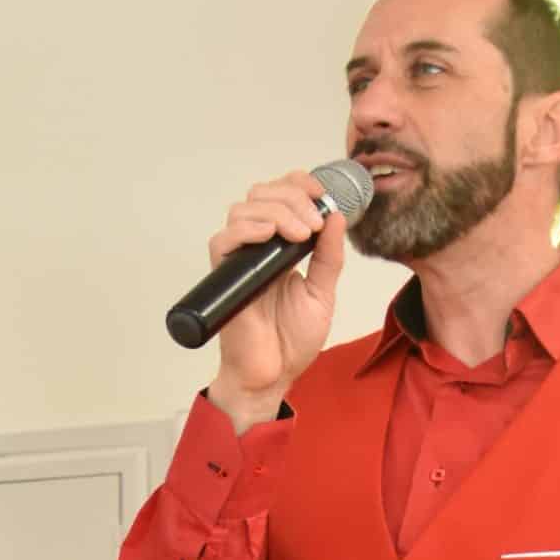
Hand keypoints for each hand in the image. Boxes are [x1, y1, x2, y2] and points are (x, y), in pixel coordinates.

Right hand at [205, 172, 349, 432]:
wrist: (273, 374)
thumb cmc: (292, 341)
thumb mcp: (323, 292)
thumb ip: (329, 256)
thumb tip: (336, 216)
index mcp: (281, 246)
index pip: (282, 195)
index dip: (300, 184)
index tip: (322, 195)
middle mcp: (258, 247)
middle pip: (263, 194)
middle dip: (293, 198)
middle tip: (313, 224)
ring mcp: (240, 259)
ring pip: (244, 209)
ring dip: (276, 212)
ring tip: (300, 235)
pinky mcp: (225, 276)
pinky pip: (223, 239)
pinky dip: (247, 229)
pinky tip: (269, 237)